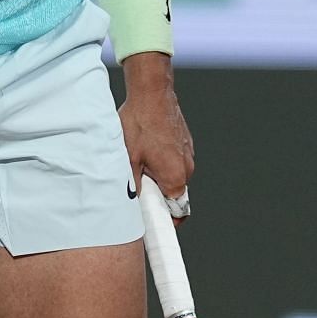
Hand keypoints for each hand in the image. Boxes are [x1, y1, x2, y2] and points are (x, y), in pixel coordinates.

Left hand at [119, 59, 194, 221]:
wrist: (152, 93)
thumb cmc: (139, 124)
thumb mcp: (128, 159)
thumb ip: (132, 186)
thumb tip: (133, 204)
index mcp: (175, 177)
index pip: (177, 213)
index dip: (164, 221)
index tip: (153, 225)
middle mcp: (186, 169)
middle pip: (173, 195)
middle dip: (157, 195)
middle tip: (137, 187)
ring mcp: (188, 155)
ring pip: (173, 177)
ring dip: (158, 176)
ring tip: (140, 162)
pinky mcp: (185, 143)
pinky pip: (175, 161)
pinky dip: (162, 161)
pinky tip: (146, 149)